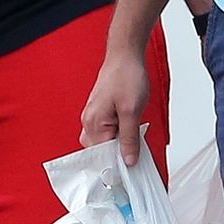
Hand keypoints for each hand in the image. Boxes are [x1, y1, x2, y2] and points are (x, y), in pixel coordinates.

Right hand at [80, 49, 150, 166]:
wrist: (125, 56)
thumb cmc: (126, 76)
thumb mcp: (132, 111)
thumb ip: (129, 138)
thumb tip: (128, 159)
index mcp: (93, 123)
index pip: (101, 156)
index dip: (117, 162)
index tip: (131, 167)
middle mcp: (89, 121)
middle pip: (101, 151)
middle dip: (117, 152)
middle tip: (134, 149)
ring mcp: (93, 116)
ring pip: (104, 142)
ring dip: (118, 142)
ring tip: (132, 134)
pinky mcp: (100, 112)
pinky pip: (106, 131)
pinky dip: (118, 133)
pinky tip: (128, 128)